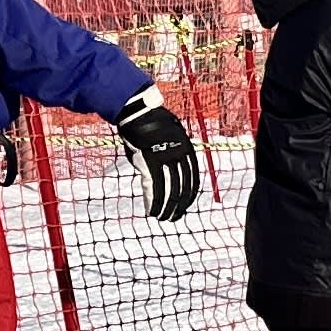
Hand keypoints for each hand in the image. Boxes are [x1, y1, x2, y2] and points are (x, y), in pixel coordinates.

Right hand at [112, 91, 198, 221]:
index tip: (185, 206)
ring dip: (166, 207)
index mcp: (187, 150)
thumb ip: (174, 156)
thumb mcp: (171, 138)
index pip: (192, 179)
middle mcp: (179, 155)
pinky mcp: (149, 162)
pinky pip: (154, 187)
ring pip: (169, 190)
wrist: (137, 113)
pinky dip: (153, 201)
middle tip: (174, 217)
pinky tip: (152, 210)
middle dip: (178, 205)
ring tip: (162, 217)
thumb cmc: (152, 125)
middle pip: (182, 187)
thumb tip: (173, 172)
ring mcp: (164, 158)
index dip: (188, 196)